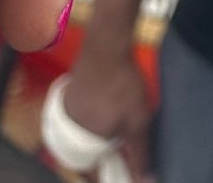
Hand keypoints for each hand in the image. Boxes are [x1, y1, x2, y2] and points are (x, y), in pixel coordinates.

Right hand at [62, 36, 156, 181]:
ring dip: (99, 133)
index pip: (93, 171)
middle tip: (125, 143)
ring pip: (83, 133)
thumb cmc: (122, 85)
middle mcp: (69, 133)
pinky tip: (107, 105)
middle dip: (105, 152)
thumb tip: (146, 181)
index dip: (110, 172)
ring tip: (118, 122)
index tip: (123, 170)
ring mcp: (67, 112)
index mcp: (84, 144)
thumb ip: (140, 154)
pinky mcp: (68, 95)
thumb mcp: (138, 121)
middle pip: (87, 153)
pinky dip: (92, 116)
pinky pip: (80, 116)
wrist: (106, 45)